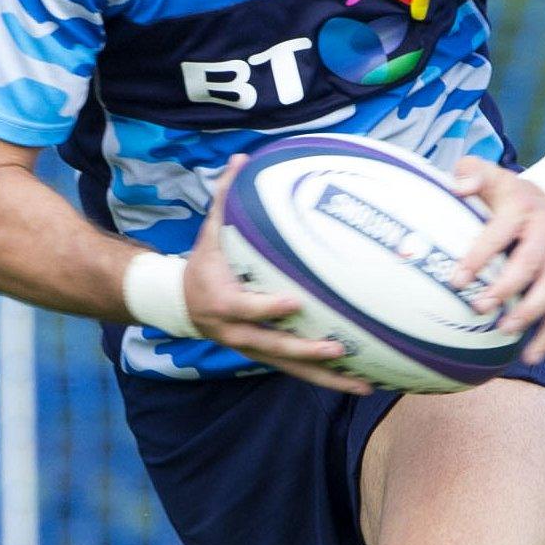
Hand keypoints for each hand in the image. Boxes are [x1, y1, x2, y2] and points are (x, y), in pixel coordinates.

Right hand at [182, 155, 373, 394]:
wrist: (180, 304)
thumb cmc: (204, 263)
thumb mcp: (208, 232)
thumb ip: (225, 198)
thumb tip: (241, 159)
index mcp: (224, 302)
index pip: (248, 307)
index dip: (269, 308)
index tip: (295, 303)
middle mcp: (238, 333)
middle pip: (274, 348)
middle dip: (306, 351)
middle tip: (338, 349)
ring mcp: (252, 349)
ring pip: (291, 369)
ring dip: (327, 379)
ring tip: (364, 385)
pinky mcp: (265, 356)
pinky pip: (297, 371)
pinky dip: (326, 378)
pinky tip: (359, 381)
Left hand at [449, 157, 544, 364]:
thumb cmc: (507, 190)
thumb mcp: (488, 171)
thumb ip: (470, 173)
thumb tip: (456, 188)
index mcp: (524, 208)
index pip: (500, 234)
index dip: (479, 257)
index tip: (456, 280)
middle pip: (530, 265)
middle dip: (505, 288)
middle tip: (478, 307)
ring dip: (529, 314)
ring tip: (502, 330)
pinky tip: (528, 356)